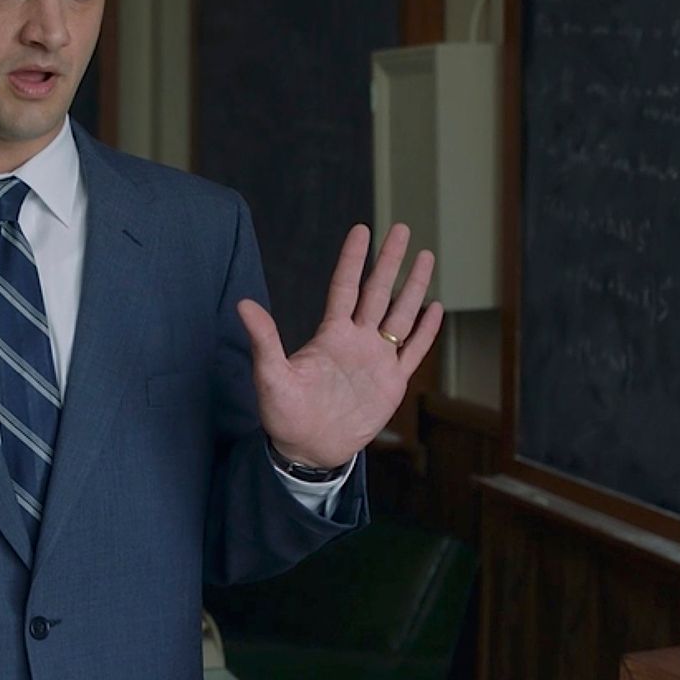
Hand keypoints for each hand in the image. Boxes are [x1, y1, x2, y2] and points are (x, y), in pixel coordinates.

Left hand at [237, 223, 444, 468]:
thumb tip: (243, 304)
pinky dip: (426, 331)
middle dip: (391, 261)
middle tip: (403, 229)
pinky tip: (436, 308)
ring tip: (427, 257)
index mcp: (330, 335)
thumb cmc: (284, 414)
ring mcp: (377, 360)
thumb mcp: (270, 376)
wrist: (308, 450)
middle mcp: (357, 340)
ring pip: (401, 315)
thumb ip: (264, 340)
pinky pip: (413, 352)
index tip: (362, 230)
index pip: (345, 287)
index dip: (353, 259)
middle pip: (378, 292)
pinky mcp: (392, 384)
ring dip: (414, 287)